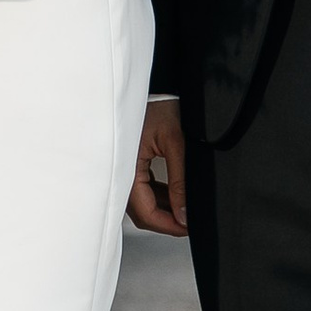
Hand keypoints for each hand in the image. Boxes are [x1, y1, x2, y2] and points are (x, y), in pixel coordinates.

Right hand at [129, 94, 189, 237]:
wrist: (154, 84)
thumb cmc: (159, 104)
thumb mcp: (175, 144)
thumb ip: (180, 182)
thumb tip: (184, 213)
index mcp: (127, 167)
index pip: (145, 212)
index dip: (168, 225)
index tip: (188, 227)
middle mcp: (121, 171)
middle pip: (141, 213)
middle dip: (166, 221)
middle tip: (189, 221)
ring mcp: (124, 168)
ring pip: (142, 203)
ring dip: (163, 209)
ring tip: (185, 209)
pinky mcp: (130, 163)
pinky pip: (142, 189)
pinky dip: (158, 196)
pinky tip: (174, 196)